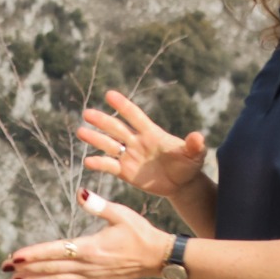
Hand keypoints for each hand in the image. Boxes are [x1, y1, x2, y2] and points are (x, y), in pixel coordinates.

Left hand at [5, 192, 170, 278]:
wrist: (159, 258)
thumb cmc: (140, 232)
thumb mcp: (121, 214)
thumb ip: (98, 205)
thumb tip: (80, 192)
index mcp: (92, 248)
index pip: (56, 251)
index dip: (34, 254)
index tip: (14, 257)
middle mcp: (89, 266)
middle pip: (52, 268)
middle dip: (27, 268)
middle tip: (5, 268)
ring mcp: (92, 277)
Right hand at [77, 90, 207, 203]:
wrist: (182, 184)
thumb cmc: (189, 165)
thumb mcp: (195, 156)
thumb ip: (194, 146)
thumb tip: (198, 136)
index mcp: (151, 133)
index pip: (135, 116)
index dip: (123, 106)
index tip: (109, 94)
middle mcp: (136, 141)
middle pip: (117, 128)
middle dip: (102, 121)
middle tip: (87, 113)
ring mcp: (129, 156)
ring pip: (109, 145)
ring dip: (95, 138)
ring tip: (81, 132)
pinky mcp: (125, 172)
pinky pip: (110, 166)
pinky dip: (99, 164)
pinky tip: (88, 162)